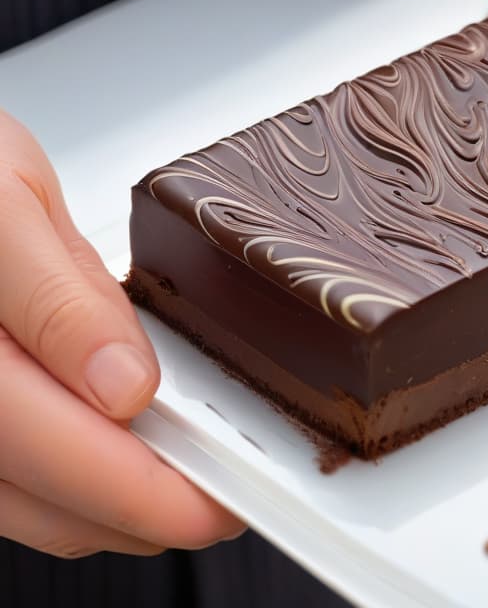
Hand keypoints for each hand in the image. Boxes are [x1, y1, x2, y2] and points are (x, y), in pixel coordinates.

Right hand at [0, 110, 243, 557]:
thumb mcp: (9, 204)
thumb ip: (60, 299)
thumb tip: (123, 387)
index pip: (60, 452)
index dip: (149, 493)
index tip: (223, 499)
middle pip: (52, 506)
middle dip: (152, 515)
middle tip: (232, 495)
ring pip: (36, 513)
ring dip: (120, 514)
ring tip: (196, 479)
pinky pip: (20, 491)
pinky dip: (84, 493)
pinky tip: (132, 458)